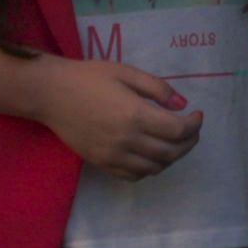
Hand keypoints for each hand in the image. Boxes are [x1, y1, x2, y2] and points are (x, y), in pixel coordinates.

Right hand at [22, 56, 202, 180]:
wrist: (50, 93)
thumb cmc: (88, 77)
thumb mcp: (126, 72)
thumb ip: (157, 88)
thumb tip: (182, 105)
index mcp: (135, 114)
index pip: (178, 131)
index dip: (194, 125)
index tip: (197, 114)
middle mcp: (127, 140)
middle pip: (171, 153)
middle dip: (189, 142)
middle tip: (192, 129)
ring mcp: (113, 156)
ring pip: (155, 168)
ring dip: (172, 157)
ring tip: (175, 141)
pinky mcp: (101, 163)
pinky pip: (134, 176)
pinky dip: (150, 168)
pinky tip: (151, 154)